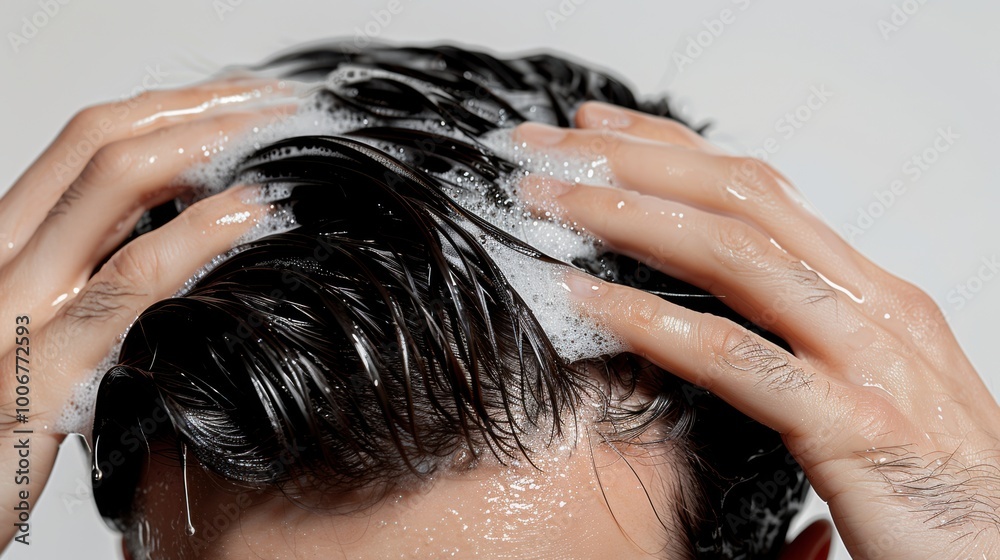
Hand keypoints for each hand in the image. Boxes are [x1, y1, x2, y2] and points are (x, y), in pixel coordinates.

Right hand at [0, 77, 292, 548]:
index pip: (87, 142)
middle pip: (104, 145)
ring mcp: (17, 314)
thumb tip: (177, 233)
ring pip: (110, 189)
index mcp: (7, 248)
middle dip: (200, 110)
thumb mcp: (40, 331)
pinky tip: (249, 217)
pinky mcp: (40, 377)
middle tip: (276, 102)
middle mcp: (4, 262)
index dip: (170, 107)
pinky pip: (127, 287)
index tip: (241, 99)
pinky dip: (196, 239)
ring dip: (207, 150)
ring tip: (275, 139)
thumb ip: (92, 280)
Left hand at [515, 102, 999, 559]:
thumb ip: (798, 339)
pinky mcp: (858, 426)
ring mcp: (871, 359)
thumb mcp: (863, 386)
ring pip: (739, 254)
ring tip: (551, 203)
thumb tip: (716, 309)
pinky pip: (741, 359)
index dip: (669, 148)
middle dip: (634, 161)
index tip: (594, 131)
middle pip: (741, 196)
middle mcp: (874, 306)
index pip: (758, 190)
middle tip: (549, 148)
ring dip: (632, 218)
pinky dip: (654, 323)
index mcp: (868, 293)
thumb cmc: (933, 488)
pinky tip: (588, 303)